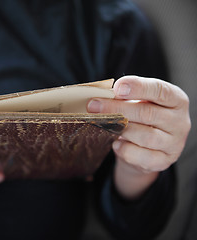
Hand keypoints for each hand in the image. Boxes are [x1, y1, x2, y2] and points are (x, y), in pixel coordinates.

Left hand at [87, 76, 190, 198]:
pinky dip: (126, 150)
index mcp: (176, 100)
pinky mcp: (164, 161)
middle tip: (93, 106)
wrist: (146, 148)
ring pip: (145, 136)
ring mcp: (174, 143)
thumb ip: (126, 97)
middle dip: (117, 108)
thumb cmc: (140, 117)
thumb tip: (101, 96)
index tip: (117, 87)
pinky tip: (115, 144)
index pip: (160, 90)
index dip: (138, 88)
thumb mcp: (138, 102)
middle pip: (148, 113)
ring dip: (120, 129)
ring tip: (103, 124)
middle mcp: (180, 121)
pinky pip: (142, 157)